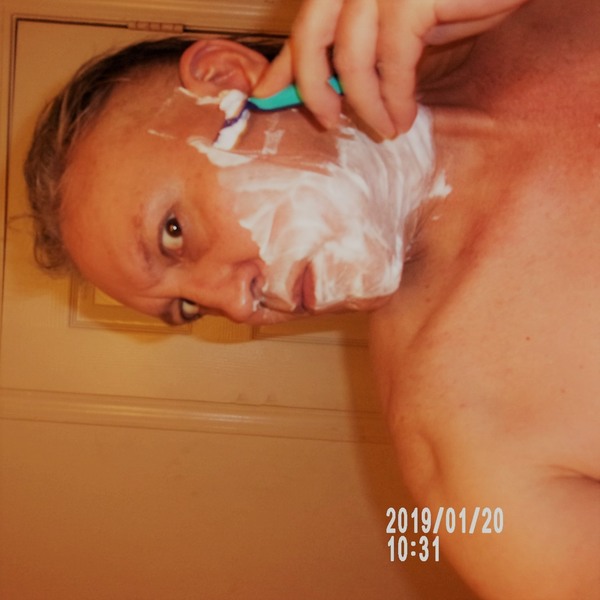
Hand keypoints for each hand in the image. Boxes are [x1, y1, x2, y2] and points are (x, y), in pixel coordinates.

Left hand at [253, 0, 528, 136]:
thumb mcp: (394, 24)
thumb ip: (357, 44)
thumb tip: (323, 84)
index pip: (304, 24)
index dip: (281, 63)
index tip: (264, 95)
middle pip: (312, 38)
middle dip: (314, 89)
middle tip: (327, 123)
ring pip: (353, 60)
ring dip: (367, 106)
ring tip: (386, 129)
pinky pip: (392, 64)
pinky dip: (396, 98)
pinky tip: (404, 117)